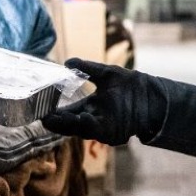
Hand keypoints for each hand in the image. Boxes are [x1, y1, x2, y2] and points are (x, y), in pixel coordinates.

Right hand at [41, 58, 166, 145]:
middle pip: (69, 123)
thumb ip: (87, 68)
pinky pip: (96, 131)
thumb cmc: (132, 86)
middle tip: (42, 117)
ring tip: (53, 119)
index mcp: (89, 107)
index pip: (67, 112)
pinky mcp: (112, 133)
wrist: (154, 97)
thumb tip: (67, 62)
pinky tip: (80, 117)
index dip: (54, 112)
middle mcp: (92, 119)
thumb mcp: (107, 74)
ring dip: (68, 125)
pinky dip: (87, 125)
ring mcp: (101, 128)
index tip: (42, 109)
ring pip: (79, 129)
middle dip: (57, 122)